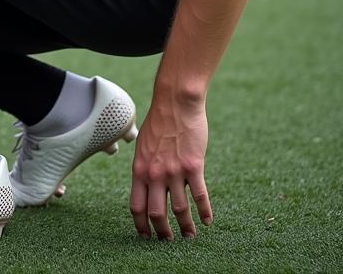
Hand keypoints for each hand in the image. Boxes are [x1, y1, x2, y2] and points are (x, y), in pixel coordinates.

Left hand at [130, 93, 211, 240]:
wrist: (175, 103)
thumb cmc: (160, 122)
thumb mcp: (143, 144)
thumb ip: (144, 166)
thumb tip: (144, 182)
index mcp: (139, 169)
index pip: (136, 206)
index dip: (141, 225)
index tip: (146, 236)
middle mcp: (154, 173)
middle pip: (156, 213)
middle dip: (163, 232)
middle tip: (169, 241)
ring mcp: (174, 171)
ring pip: (180, 209)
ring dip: (186, 227)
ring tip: (189, 236)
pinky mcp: (194, 166)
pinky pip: (200, 196)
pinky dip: (205, 212)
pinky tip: (207, 221)